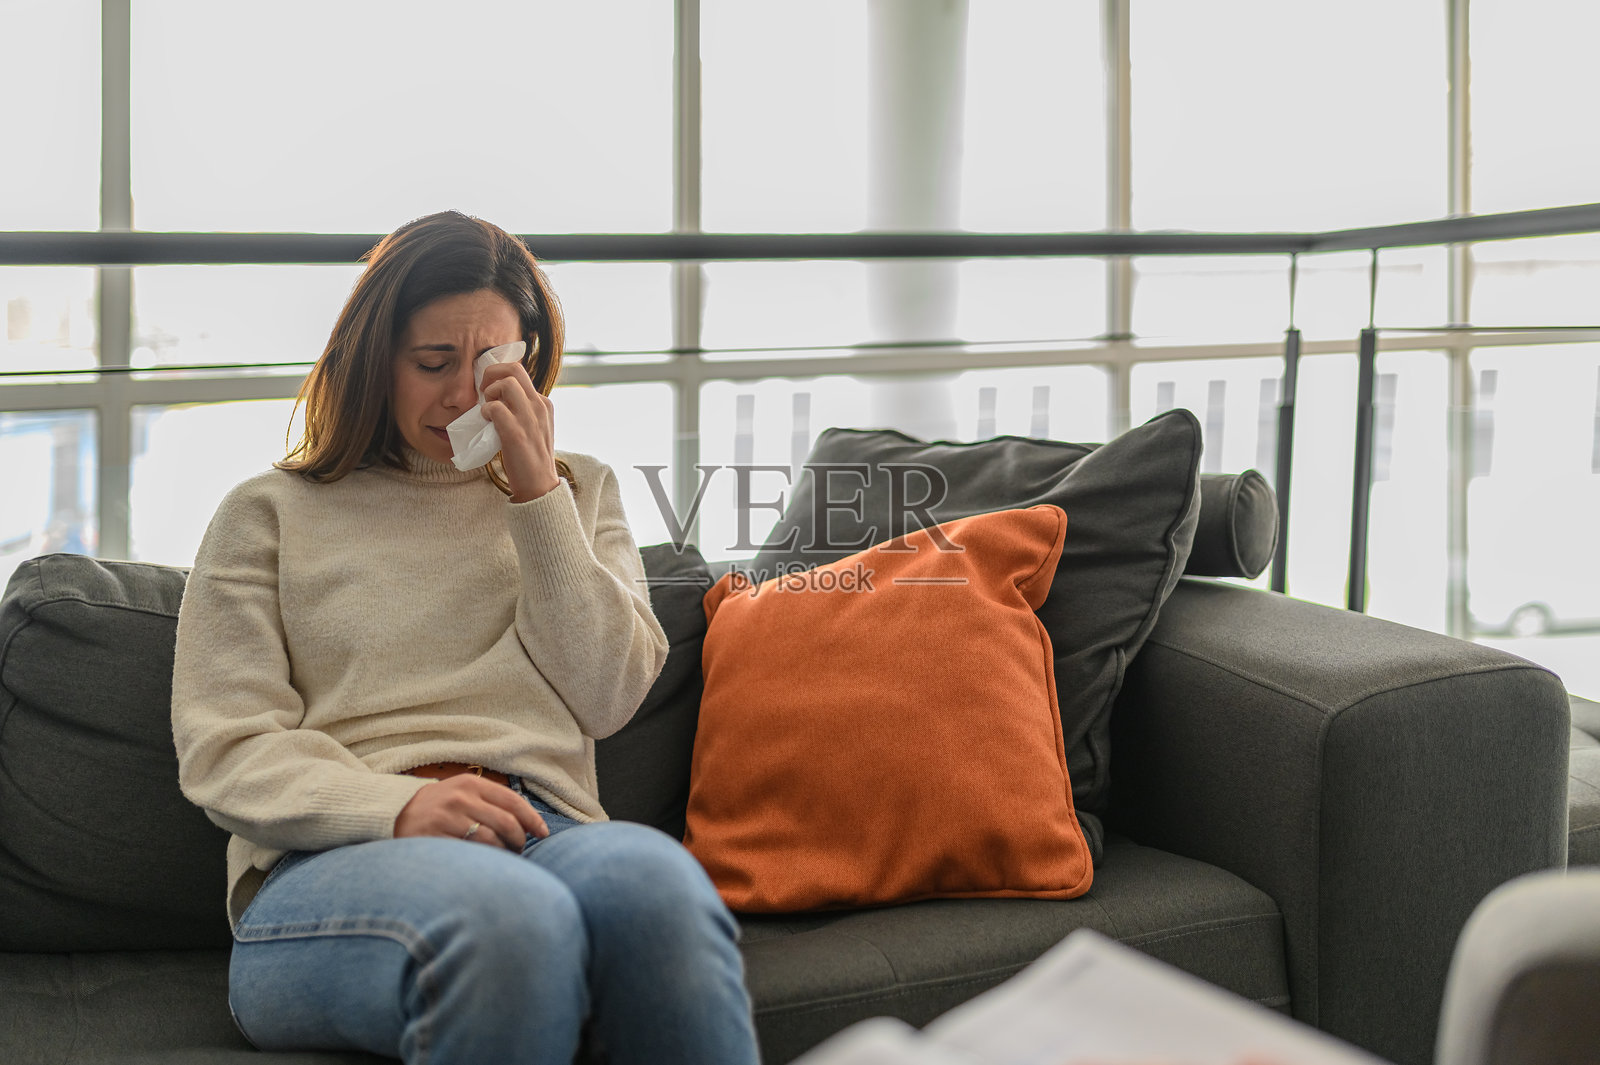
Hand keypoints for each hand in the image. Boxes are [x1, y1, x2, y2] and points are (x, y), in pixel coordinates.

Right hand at [394, 775, 548, 849]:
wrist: (396, 813)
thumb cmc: (440, 806)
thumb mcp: (463, 792)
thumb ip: (492, 801)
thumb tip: (531, 820)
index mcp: (471, 784)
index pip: (512, 801)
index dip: (532, 820)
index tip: (543, 833)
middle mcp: (460, 798)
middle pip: (506, 822)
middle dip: (520, 840)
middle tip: (520, 850)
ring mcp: (446, 818)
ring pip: (491, 840)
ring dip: (504, 853)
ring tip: (505, 858)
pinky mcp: (434, 838)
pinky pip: (470, 854)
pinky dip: (484, 861)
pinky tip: (486, 864)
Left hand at [479, 359, 560, 501]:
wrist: (540, 486)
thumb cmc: (531, 459)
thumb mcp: (534, 428)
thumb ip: (522, 412)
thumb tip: (498, 401)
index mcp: (544, 404)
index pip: (520, 372)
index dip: (499, 374)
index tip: (489, 388)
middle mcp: (539, 406)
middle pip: (514, 369)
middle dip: (491, 373)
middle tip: (483, 390)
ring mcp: (530, 419)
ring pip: (506, 384)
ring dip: (490, 393)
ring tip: (486, 409)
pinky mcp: (516, 433)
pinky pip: (495, 408)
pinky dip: (486, 411)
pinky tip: (486, 422)